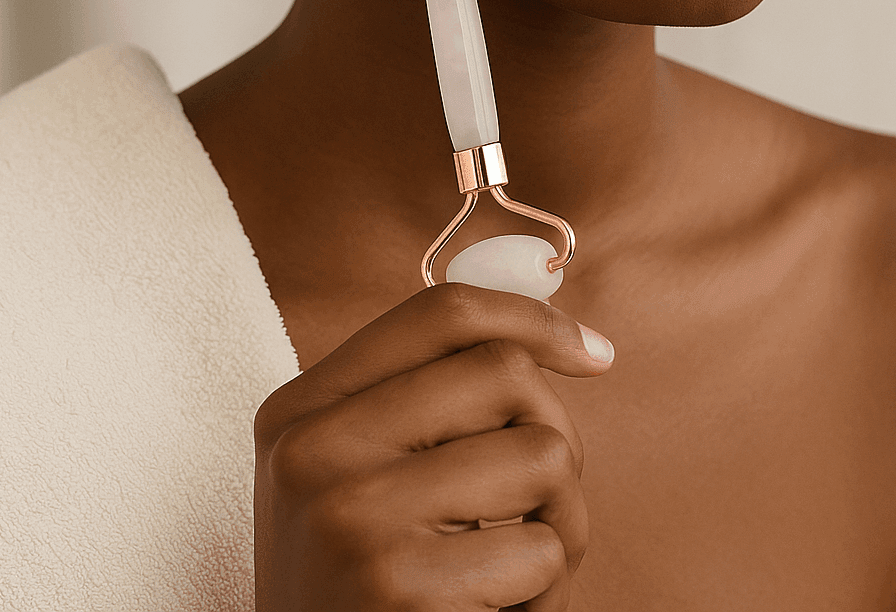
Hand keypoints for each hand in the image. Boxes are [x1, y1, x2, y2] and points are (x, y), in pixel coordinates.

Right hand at [253, 281, 614, 611]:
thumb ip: (427, 397)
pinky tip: (495, 610)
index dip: (531, 318)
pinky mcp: (399, 585)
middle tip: (540, 499)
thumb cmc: (366, 583)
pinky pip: (542, 548)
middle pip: (504, 370)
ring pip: (542, 453)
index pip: (440, 313)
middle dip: (554, 432)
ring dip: (561, 517)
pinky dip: (546, 588)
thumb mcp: (359, 474)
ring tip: (514, 563)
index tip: (591, 352)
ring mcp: (351, 514)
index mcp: (304, 408)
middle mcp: (313, 449)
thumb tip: (564, 337)